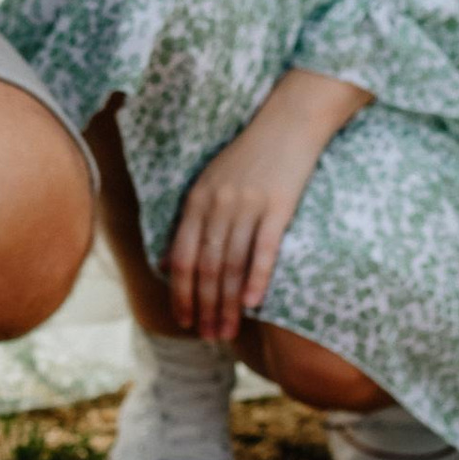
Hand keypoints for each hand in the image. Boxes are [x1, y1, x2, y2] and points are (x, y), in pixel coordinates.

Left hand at [166, 73, 362, 340]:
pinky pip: (264, 249)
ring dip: (227, 304)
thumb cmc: (250, 155)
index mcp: (196, 200)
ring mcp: (247, 205)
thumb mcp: (210, 182)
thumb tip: (170, 262)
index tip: (183, 321)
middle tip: (208, 338)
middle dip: (204, 307)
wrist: (288, 121)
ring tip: (228, 332)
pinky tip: (252, 303)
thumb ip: (193, 221)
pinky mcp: (278, 206)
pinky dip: (256, 278)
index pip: (180, 256)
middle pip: (205, 267)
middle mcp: (217, 204)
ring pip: (231, 265)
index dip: (180, 292)